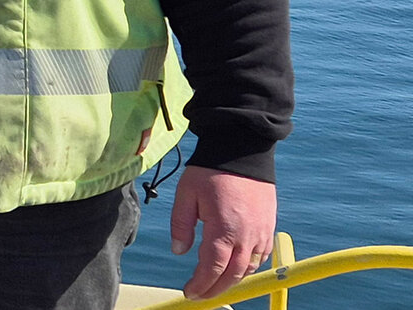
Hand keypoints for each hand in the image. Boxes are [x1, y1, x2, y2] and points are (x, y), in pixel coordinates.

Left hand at [170, 166, 276, 300]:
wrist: (242, 152)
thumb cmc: (211, 171)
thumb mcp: (186, 194)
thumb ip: (181, 225)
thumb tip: (179, 251)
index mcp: (223, 229)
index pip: (212, 268)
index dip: (201, 284)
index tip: (189, 292)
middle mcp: (246, 236)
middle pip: (232, 275)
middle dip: (215, 289)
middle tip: (200, 295)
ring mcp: (261, 233)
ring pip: (248, 269)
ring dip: (231, 280)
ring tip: (214, 283)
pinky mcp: (268, 228)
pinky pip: (260, 257)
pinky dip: (247, 267)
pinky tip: (234, 267)